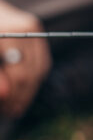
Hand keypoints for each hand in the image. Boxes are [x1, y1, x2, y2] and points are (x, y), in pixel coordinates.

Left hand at [0, 0, 51, 117]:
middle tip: (12, 111)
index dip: (13, 95)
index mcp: (7, 34)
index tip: (6, 109)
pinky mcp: (36, 29)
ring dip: (29, 89)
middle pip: (31, 72)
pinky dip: (34, 76)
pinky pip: (41, 59)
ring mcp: (32, 28)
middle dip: (22, 95)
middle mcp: (24, 28)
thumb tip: (5, 94)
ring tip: (18, 104)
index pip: (19, 74)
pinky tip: (25, 88)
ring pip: (39, 68)